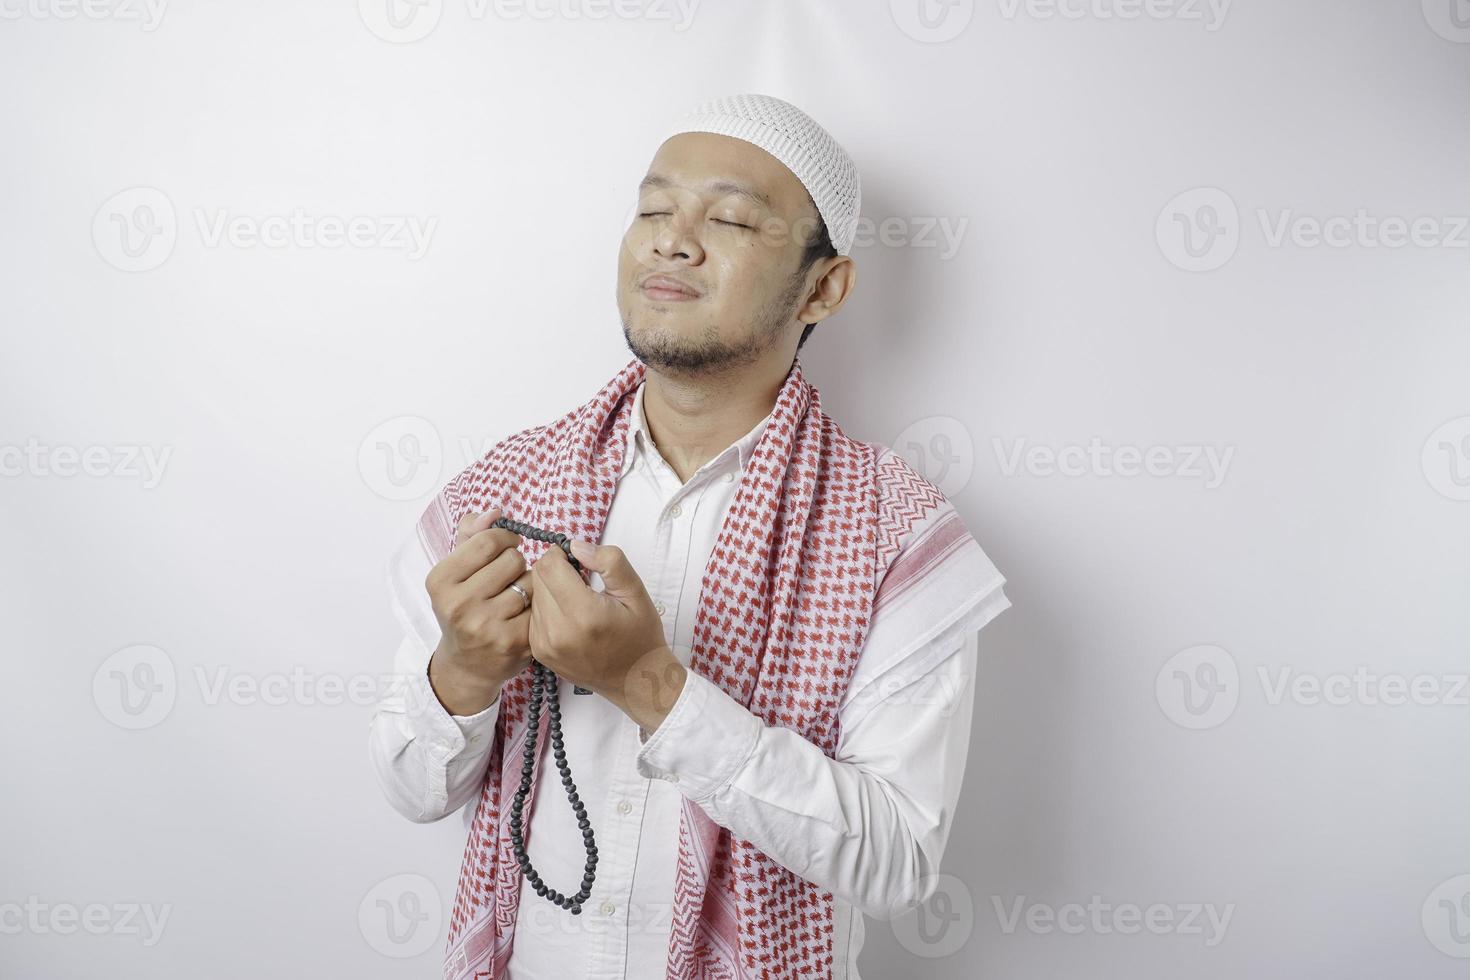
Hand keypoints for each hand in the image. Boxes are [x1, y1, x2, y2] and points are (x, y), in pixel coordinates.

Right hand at [423, 507, 533, 713]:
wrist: (466, 664)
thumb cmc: (463, 605)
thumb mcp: (455, 569)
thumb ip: (471, 533)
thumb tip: (495, 512)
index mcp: (440, 581)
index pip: (488, 541)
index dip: (504, 538)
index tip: (505, 546)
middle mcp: (459, 604)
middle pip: (513, 559)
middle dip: (516, 562)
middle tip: (507, 576)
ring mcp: (486, 626)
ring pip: (531, 582)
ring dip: (529, 584)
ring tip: (515, 596)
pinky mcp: (513, 643)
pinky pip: (541, 606)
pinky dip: (538, 606)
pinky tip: (524, 613)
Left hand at [527, 539, 683, 721]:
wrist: (635, 681)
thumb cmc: (639, 637)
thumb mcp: (636, 592)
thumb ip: (609, 561)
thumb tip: (576, 545)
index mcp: (583, 614)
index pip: (549, 565)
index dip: (562, 554)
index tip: (578, 561)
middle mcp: (558, 632)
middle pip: (538, 578)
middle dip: (555, 570)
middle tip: (580, 579)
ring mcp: (544, 645)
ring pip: (533, 595)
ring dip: (550, 589)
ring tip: (577, 600)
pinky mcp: (539, 652)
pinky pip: (533, 614)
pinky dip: (547, 608)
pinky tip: (569, 616)